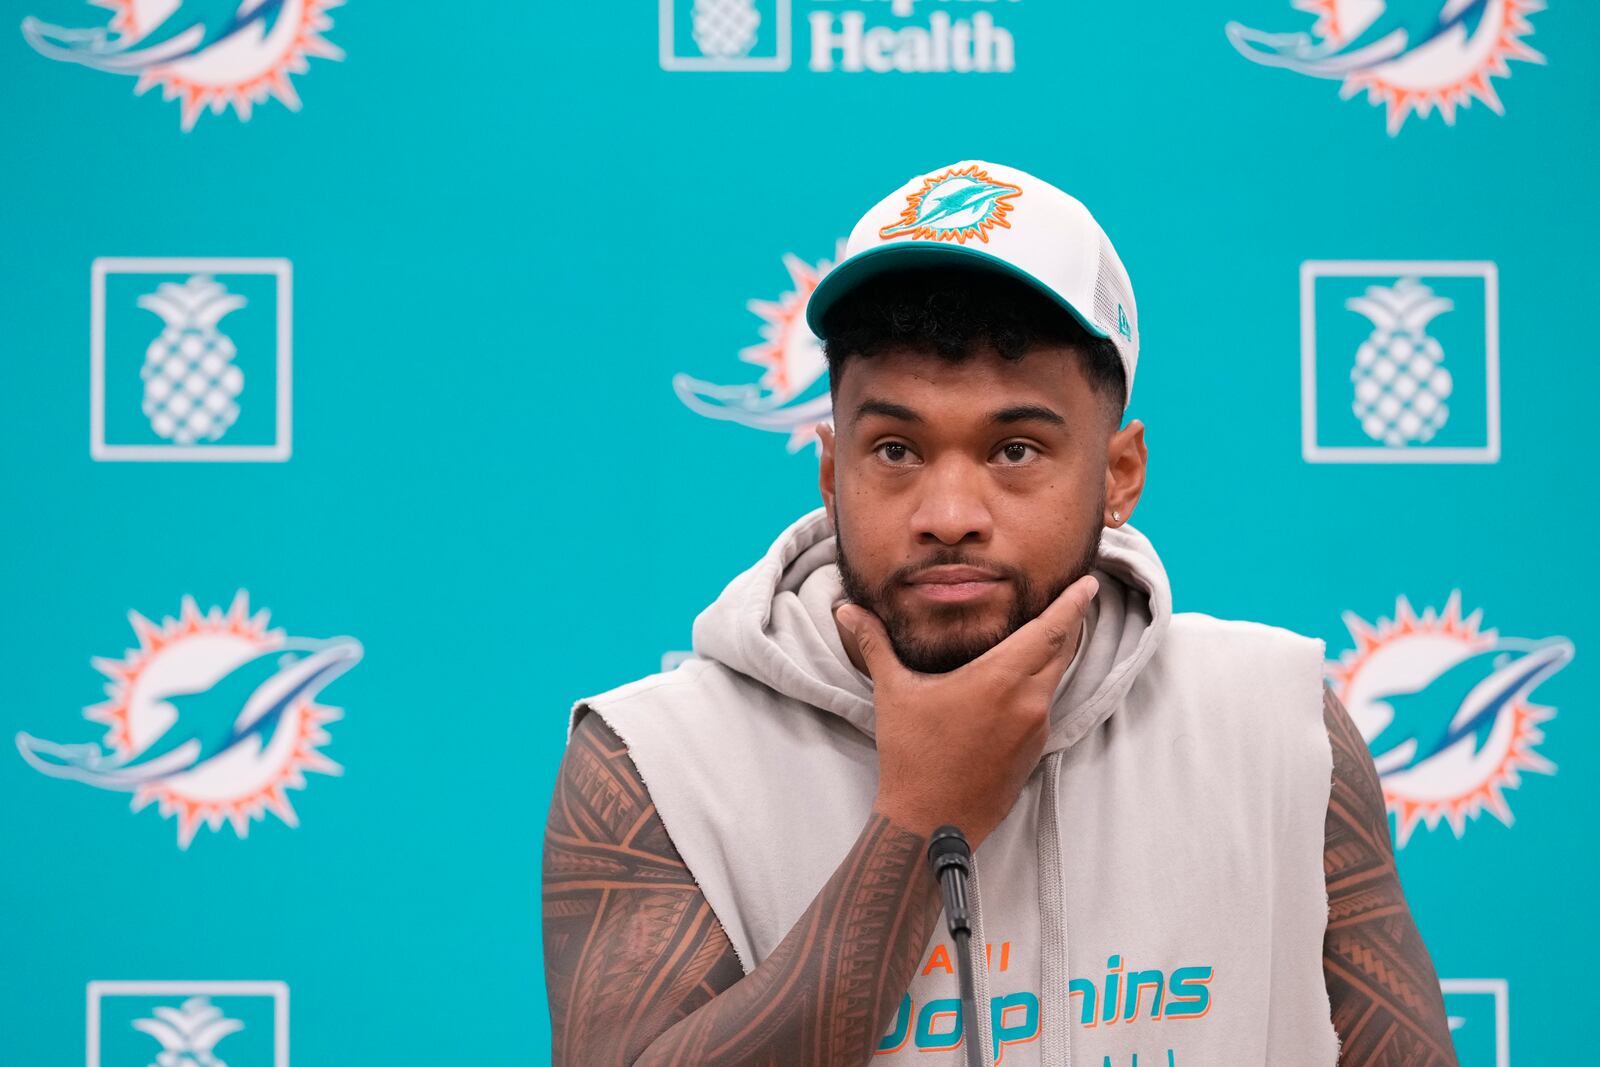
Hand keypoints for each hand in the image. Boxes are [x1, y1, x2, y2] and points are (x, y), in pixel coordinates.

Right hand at [834, 575, 1097, 848]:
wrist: (932, 822)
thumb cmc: (912, 756)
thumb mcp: (893, 693)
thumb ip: (875, 644)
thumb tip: (846, 610)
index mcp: (1000, 679)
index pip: (1050, 630)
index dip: (1072, 604)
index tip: (1088, 583)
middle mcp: (1028, 701)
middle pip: (1062, 652)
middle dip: (1070, 624)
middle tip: (1075, 600)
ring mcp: (1035, 730)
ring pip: (1054, 681)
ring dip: (1054, 657)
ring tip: (1047, 637)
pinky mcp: (1034, 753)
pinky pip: (1044, 708)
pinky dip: (1039, 687)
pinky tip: (1020, 686)